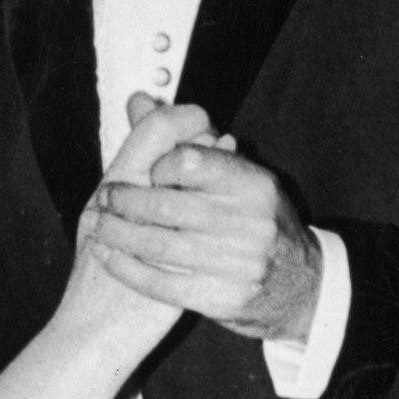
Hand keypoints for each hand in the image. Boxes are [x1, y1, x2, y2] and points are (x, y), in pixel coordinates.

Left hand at [82, 106, 319, 343]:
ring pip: (157, 245)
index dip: (157, 166)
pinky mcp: (223, 299)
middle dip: (124, 201)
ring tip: (98, 226)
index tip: (146, 173)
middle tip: (104, 198)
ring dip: (117, 235)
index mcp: (254, 185)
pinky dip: (127, 269)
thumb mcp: (238, 176)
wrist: (300, 286)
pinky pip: (161, 283)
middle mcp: (250, 223)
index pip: (188, 161)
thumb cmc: (257, 221)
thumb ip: (187, 141)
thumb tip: (137, 100)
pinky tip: (109, 257)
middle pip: (165, 206)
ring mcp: (239, 264)